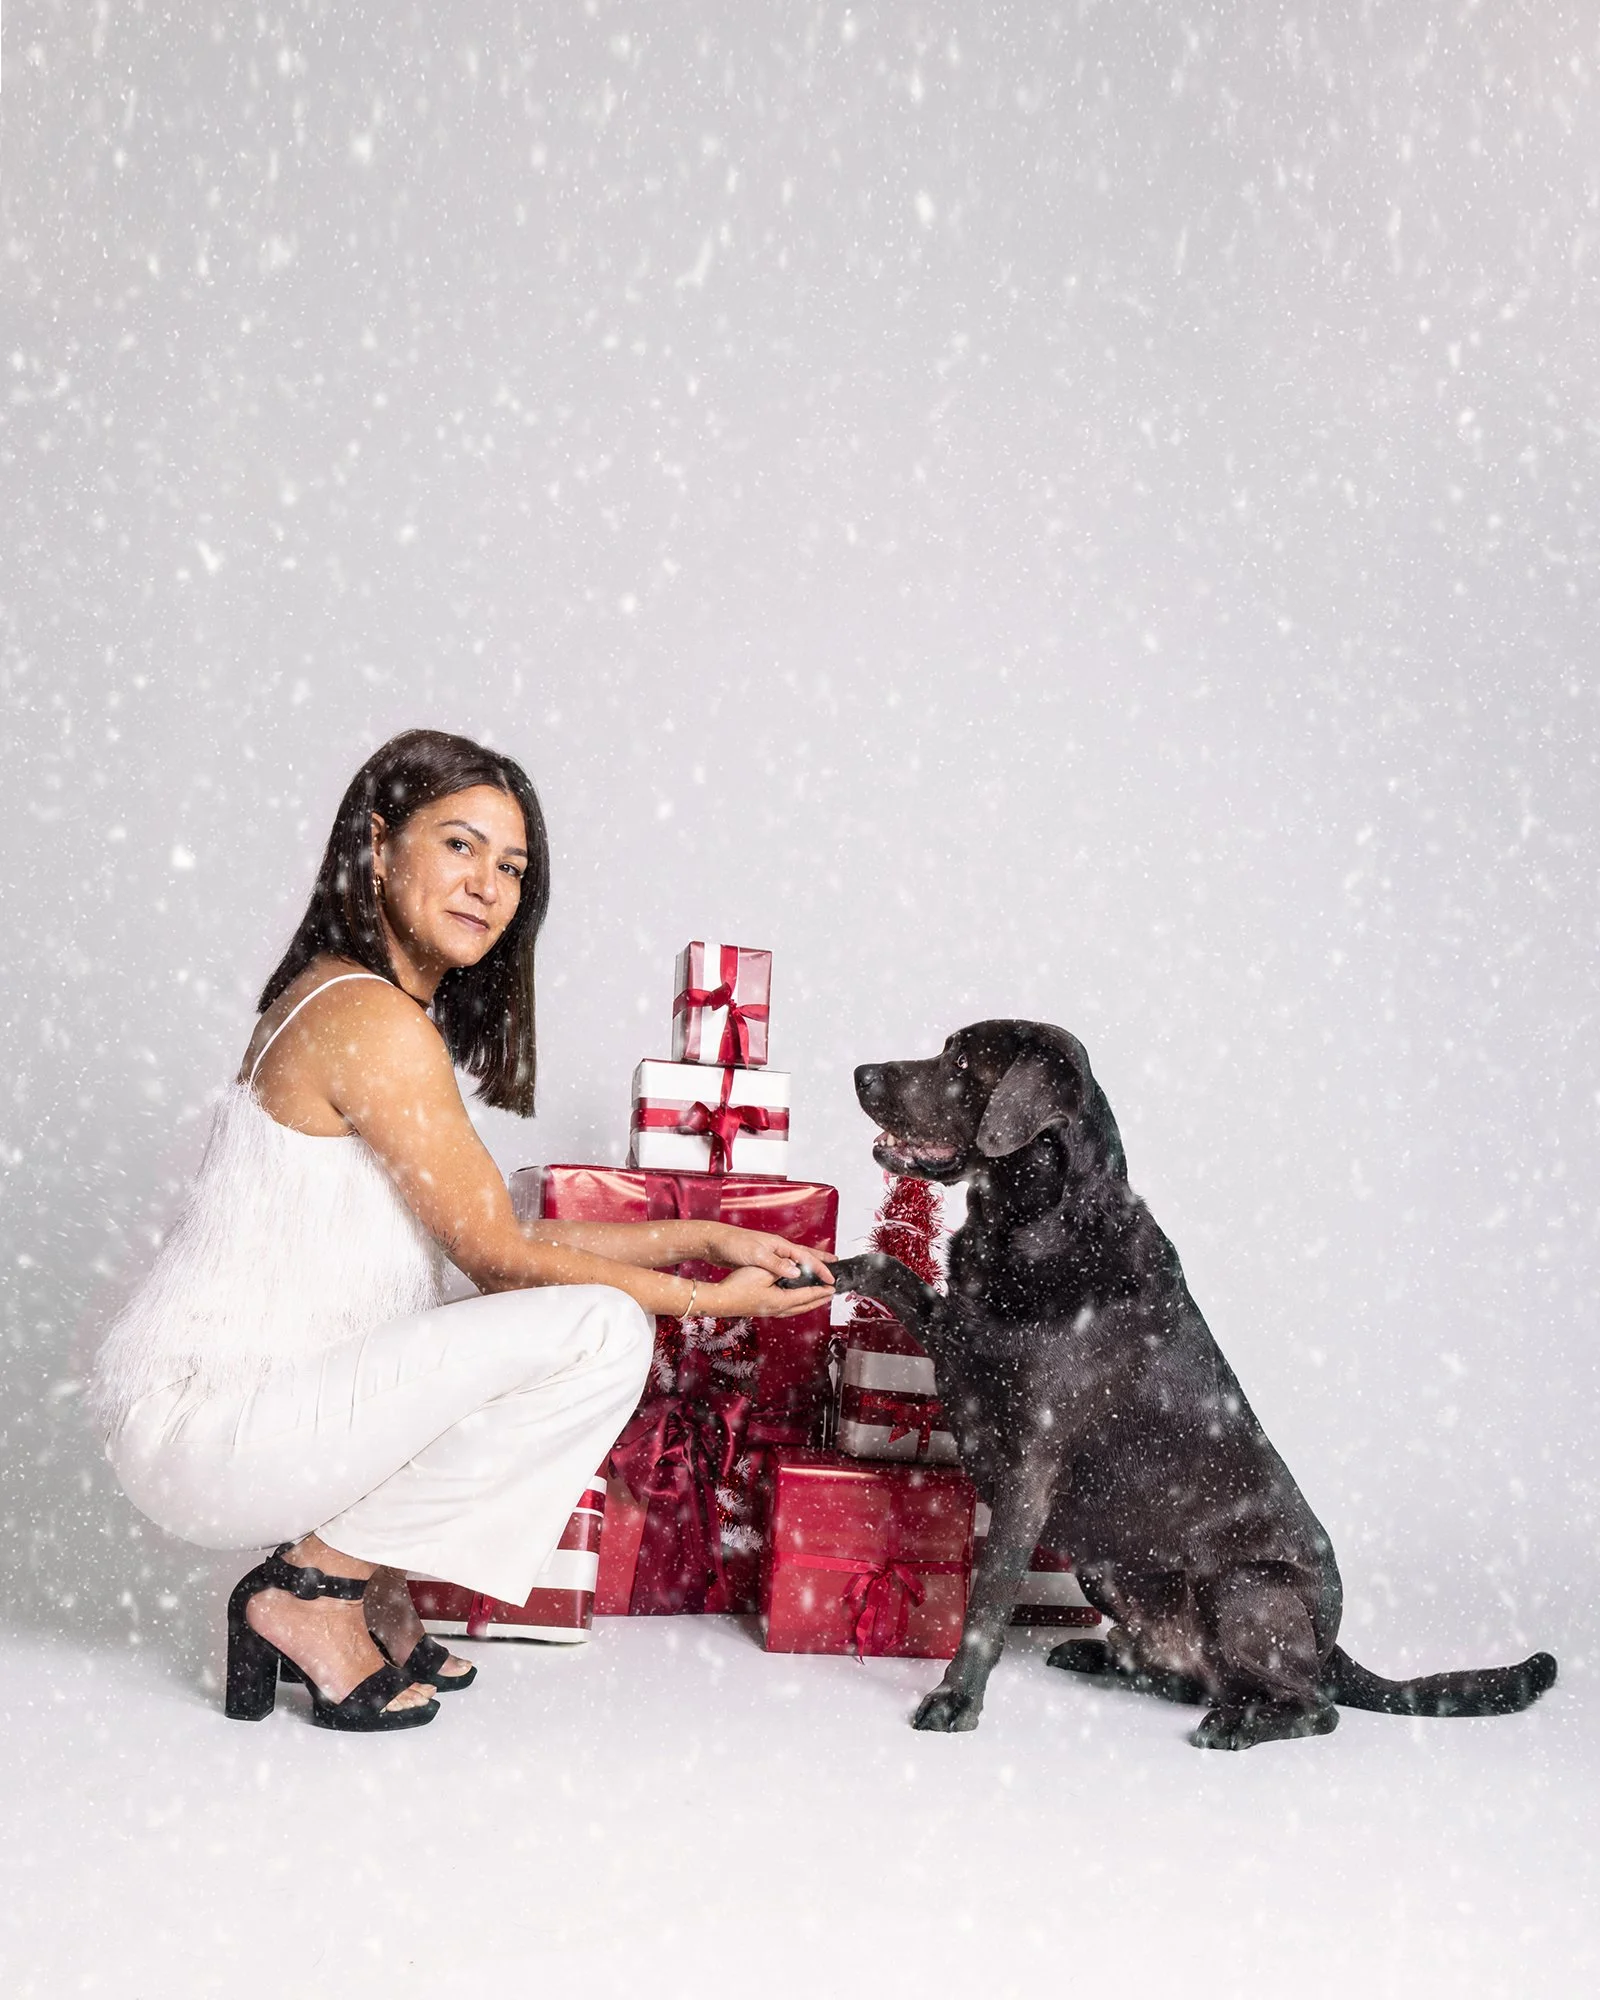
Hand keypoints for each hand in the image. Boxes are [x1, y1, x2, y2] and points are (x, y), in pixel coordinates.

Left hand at [702, 1223, 835, 1288]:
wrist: (716, 1242)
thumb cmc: (734, 1245)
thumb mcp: (756, 1255)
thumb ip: (776, 1264)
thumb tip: (796, 1273)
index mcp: (780, 1245)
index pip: (806, 1257)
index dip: (820, 1268)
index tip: (832, 1279)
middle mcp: (779, 1248)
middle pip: (805, 1254)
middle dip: (821, 1260)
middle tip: (837, 1264)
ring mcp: (772, 1254)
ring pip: (797, 1261)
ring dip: (810, 1265)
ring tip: (820, 1270)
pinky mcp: (765, 1260)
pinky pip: (787, 1267)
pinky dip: (796, 1271)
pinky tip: (795, 1277)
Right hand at [702, 1265, 834, 1320]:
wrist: (718, 1300)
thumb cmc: (737, 1285)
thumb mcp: (761, 1272)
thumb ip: (781, 1269)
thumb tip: (798, 1268)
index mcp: (781, 1301)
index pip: (807, 1295)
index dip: (821, 1290)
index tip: (832, 1287)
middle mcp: (778, 1309)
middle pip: (804, 1306)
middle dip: (819, 1300)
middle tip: (830, 1294)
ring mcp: (770, 1312)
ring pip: (796, 1309)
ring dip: (808, 1304)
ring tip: (817, 1299)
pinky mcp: (763, 1310)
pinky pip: (787, 1309)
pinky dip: (796, 1305)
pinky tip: (794, 1301)